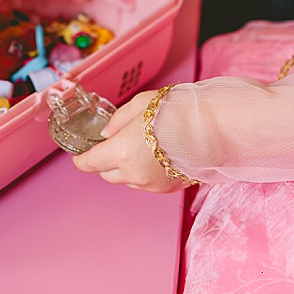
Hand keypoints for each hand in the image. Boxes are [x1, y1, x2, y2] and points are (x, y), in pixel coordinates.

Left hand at [71, 89, 189, 192]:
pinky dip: (144, 173)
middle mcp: (134, 174)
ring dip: (126, 168)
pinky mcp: (168, 189)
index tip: (79, 156)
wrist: (215, 126)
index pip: (90, 163)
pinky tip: (156, 156)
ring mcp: (152, 184)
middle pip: (107, 175)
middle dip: (105, 162)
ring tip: (141, 147)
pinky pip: (146, 184)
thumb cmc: (178, 111)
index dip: (81, 159)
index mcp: (122, 152)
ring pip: (127, 181)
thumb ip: (117, 120)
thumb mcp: (140, 104)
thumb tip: (107, 133)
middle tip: (113, 145)